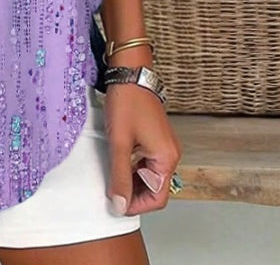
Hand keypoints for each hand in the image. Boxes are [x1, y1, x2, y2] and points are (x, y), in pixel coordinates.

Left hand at [103, 83, 181, 215]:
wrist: (130, 74)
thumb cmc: (126, 103)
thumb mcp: (119, 143)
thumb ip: (119, 176)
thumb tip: (119, 205)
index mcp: (166, 158)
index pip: (157, 198)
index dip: (136, 205)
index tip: (115, 204)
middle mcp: (170, 154)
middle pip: (155, 188)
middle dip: (133, 194)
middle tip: (109, 191)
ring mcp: (164, 145)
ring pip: (149, 176)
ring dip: (131, 180)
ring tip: (110, 176)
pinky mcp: (156, 138)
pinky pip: (147, 162)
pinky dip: (133, 167)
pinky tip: (116, 162)